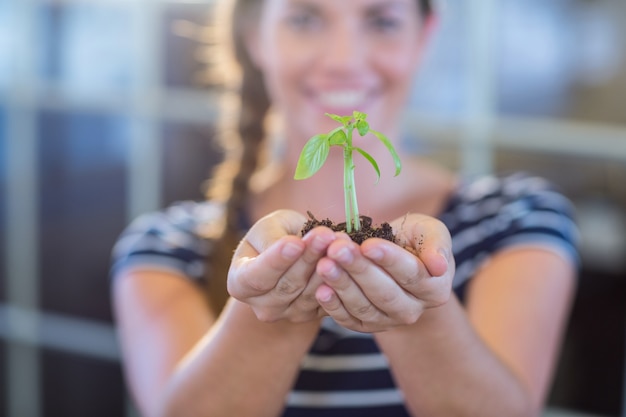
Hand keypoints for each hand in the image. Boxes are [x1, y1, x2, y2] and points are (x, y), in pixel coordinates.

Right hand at [227, 209, 336, 322]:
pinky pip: (329, 300)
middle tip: (326, 234)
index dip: (276, 260)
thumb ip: (275, 237)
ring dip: (328, 266)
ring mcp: (288, 315)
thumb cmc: (273, 236)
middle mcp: (262, 306)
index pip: (256, 276)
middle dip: (309, 258)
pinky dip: (340, 278)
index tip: (295, 243)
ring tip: (340, 241)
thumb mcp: (267, 228)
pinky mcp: (313, 316)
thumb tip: (296, 245)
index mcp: (240, 283)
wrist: (290, 257)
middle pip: (287, 285)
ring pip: (311, 293)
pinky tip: (350, 256)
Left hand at [314, 214, 454, 331]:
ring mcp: (388, 321)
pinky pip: (348, 319)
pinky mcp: (365, 326)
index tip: (367, 244)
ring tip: (324, 264)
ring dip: (342, 285)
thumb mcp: (430, 233)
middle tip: (336, 249)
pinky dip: (333, 306)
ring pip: (364, 306)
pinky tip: (319, 289)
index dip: (388, 259)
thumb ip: (437, 245)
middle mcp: (413, 310)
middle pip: (384, 292)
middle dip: (359, 269)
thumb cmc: (414, 241)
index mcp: (434, 289)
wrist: (397, 261)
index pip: (410, 274)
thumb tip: (438, 266)